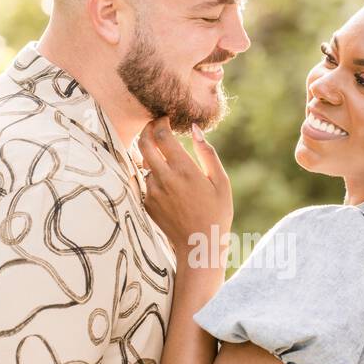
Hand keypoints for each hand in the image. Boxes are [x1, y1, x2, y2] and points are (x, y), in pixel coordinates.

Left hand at [138, 118, 232, 262]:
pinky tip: (165, 178)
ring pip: (143, 162)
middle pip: (143, 143)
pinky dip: (151, 173)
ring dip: (149, 153)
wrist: (199, 245)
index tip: (165, 118)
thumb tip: (195, 129)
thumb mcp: (221, 181)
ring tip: (162, 153)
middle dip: (147, 129)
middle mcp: (164, 178)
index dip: (160, 121)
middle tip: (155, 125)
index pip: (161, 135)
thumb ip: (208, 153)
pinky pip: (144, 180)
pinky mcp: (147, 202)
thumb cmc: (216, 212)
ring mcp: (152, 191)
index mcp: (184, 169)